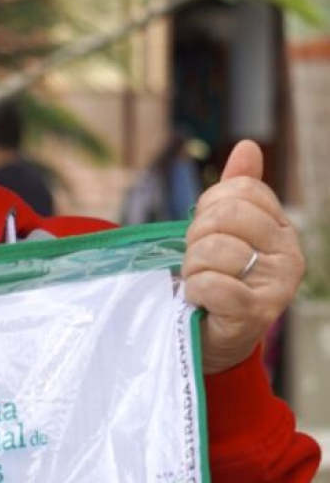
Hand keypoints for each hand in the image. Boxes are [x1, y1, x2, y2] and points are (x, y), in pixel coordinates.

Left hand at [183, 141, 304, 372]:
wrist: (212, 337)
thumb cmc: (218, 278)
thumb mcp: (225, 231)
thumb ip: (236, 190)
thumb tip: (247, 145)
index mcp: (281, 228)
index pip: (239, 190)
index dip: (209, 207)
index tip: (207, 232)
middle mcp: (289, 254)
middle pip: (225, 216)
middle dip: (197, 238)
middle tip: (200, 261)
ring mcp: (276, 285)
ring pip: (212, 251)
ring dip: (192, 269)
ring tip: (202, 283)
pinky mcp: (255, 313)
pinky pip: (210, 283)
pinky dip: (195, 291)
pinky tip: (203, 301)